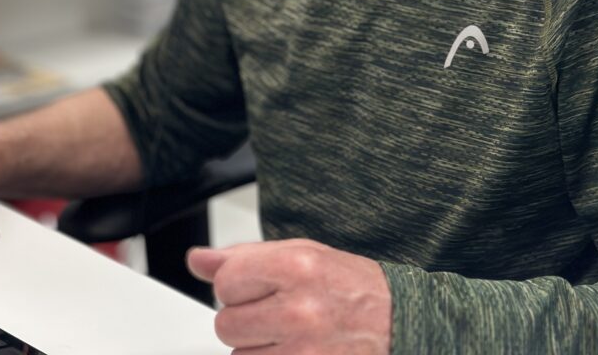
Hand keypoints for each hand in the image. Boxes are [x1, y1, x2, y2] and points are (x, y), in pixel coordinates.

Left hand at [187, 238, 391, 353]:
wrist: (399, 321)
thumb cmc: (348, 285)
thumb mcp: (300, 253)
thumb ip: (243, 257)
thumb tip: (197, 260)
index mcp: (295, 268)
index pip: (225, 282)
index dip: (236, 285)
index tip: (257, 286)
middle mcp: (299, 312)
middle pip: (226, 325)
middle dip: (244, 319)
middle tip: (275, 312)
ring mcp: (305, 353)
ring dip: (257, 349)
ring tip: (290, 333)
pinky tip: (294, 351)